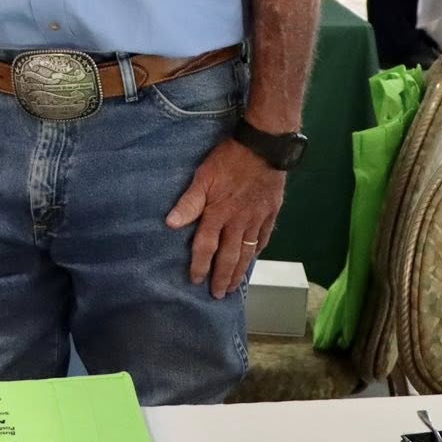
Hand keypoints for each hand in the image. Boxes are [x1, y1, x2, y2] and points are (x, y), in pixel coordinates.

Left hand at [166, 137, 287, 298]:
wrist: (265, 147)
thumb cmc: (230, 159)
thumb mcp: (204, 176)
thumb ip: (189, 202)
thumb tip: (170, 224)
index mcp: (218, 214)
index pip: (206, 247)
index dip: (200, 265)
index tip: (196, 281)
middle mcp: (238, 222)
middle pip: (229, 256)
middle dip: (222, 277)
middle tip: (218, 294)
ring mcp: (257, 219)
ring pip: (247, 252)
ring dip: (239, 271)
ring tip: (235, 285)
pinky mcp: (270, 212)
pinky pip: (264, 237)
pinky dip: (257, 250)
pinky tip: (254, 258)